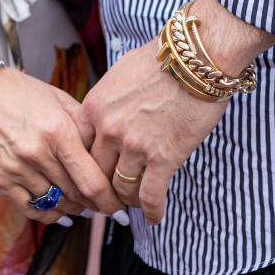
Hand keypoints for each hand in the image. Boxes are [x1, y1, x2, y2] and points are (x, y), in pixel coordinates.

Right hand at [0, 66, 123, 224]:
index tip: (120, 207)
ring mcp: (16, 170)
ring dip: (74, 208)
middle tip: (106, 205)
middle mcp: (37, 153)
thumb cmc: (19, 91)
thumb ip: (82, 124)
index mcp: (57, 130)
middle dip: (95, 204)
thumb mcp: (57, 98)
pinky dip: (50, 215)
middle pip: (76, 195)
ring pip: (56, 204)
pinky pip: (31, 209)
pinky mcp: (0, 181)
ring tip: (84, 206)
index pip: (92, 180)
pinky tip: (61, 213)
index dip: (110, 200)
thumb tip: (105, 151)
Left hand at [75, 40, 226, 223]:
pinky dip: (152, 211)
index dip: (85, 167)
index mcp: (94, 107)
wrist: (195, 58)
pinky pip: (150, 197)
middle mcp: (109, 129)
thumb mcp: (119, 74)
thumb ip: (106, 103)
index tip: (92, 175)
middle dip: (103, 188)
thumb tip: (103, 119)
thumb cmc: (160, 59)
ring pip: (121, 190)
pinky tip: (155, 216)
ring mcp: (135, 146)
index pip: (78, 150)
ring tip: (134, 203)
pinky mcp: (163, 158)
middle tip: (111, 196)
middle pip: (97, 174)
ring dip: (128, 200)